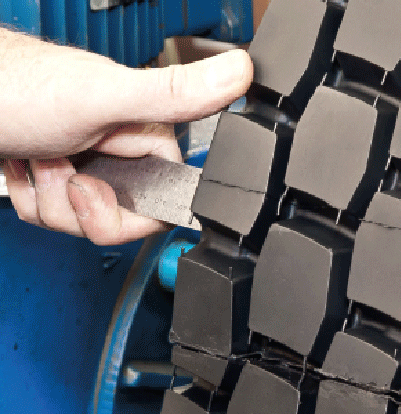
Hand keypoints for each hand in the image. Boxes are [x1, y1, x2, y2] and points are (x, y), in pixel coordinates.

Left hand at [0, 28, 251, 243]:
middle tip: (55, 164)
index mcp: (145, 134)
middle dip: (75, 207)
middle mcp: (119, 147)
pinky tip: (19, 161)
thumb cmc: (15, 86)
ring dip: (44, 197)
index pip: (161, 206)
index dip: (122, 213)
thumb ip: (175, 94)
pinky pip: (52, 211)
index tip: (89, 186)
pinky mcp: (55, 171)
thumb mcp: (103, 96)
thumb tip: (243, 72)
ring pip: (80, 219)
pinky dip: (27, 193)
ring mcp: (86, 160)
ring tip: (32, 154)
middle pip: (117, 217)